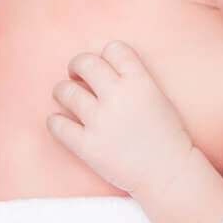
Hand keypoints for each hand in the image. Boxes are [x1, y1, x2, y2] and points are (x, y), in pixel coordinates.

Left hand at [48, 40, 190, 193]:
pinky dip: (54, 121)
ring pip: (65, 91)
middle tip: (74, 74)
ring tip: (64, 95)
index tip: (102, 65)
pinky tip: (59, 122)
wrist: (168, 173)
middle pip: (85, 63)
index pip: (114, 49)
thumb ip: (135, 81)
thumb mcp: (158, 98)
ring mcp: (100, 121)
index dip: (105, 55)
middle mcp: (118, 96)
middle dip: (76, 65)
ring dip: (61, 91)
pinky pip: (57, 125)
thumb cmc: (167, 137)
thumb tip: (104, 72)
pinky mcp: (87, 145)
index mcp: (139, 82)